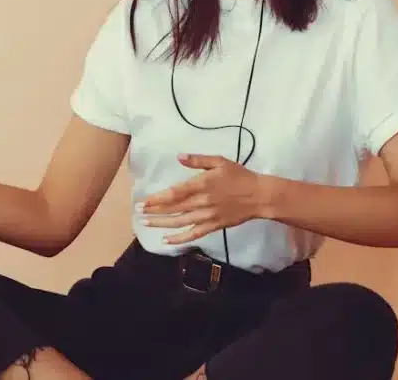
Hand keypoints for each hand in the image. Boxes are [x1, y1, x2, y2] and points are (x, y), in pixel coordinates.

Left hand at [138, 154, 267, 244]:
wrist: (259, 196)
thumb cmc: (239, 176)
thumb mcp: (219, 161)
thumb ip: (198, 160)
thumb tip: (178, 156)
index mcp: (201, 185)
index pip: (174, 194)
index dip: (156, 199)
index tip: (142, 201)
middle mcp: (201, 202)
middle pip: (173, 209)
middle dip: (153, 211)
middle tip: (138, 212)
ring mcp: (207, 216)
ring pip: (180, 222)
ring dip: (161, 224)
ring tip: (146, 224)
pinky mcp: (213, 226)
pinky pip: (193, 234)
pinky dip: (179, 239)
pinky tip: (166, 240)